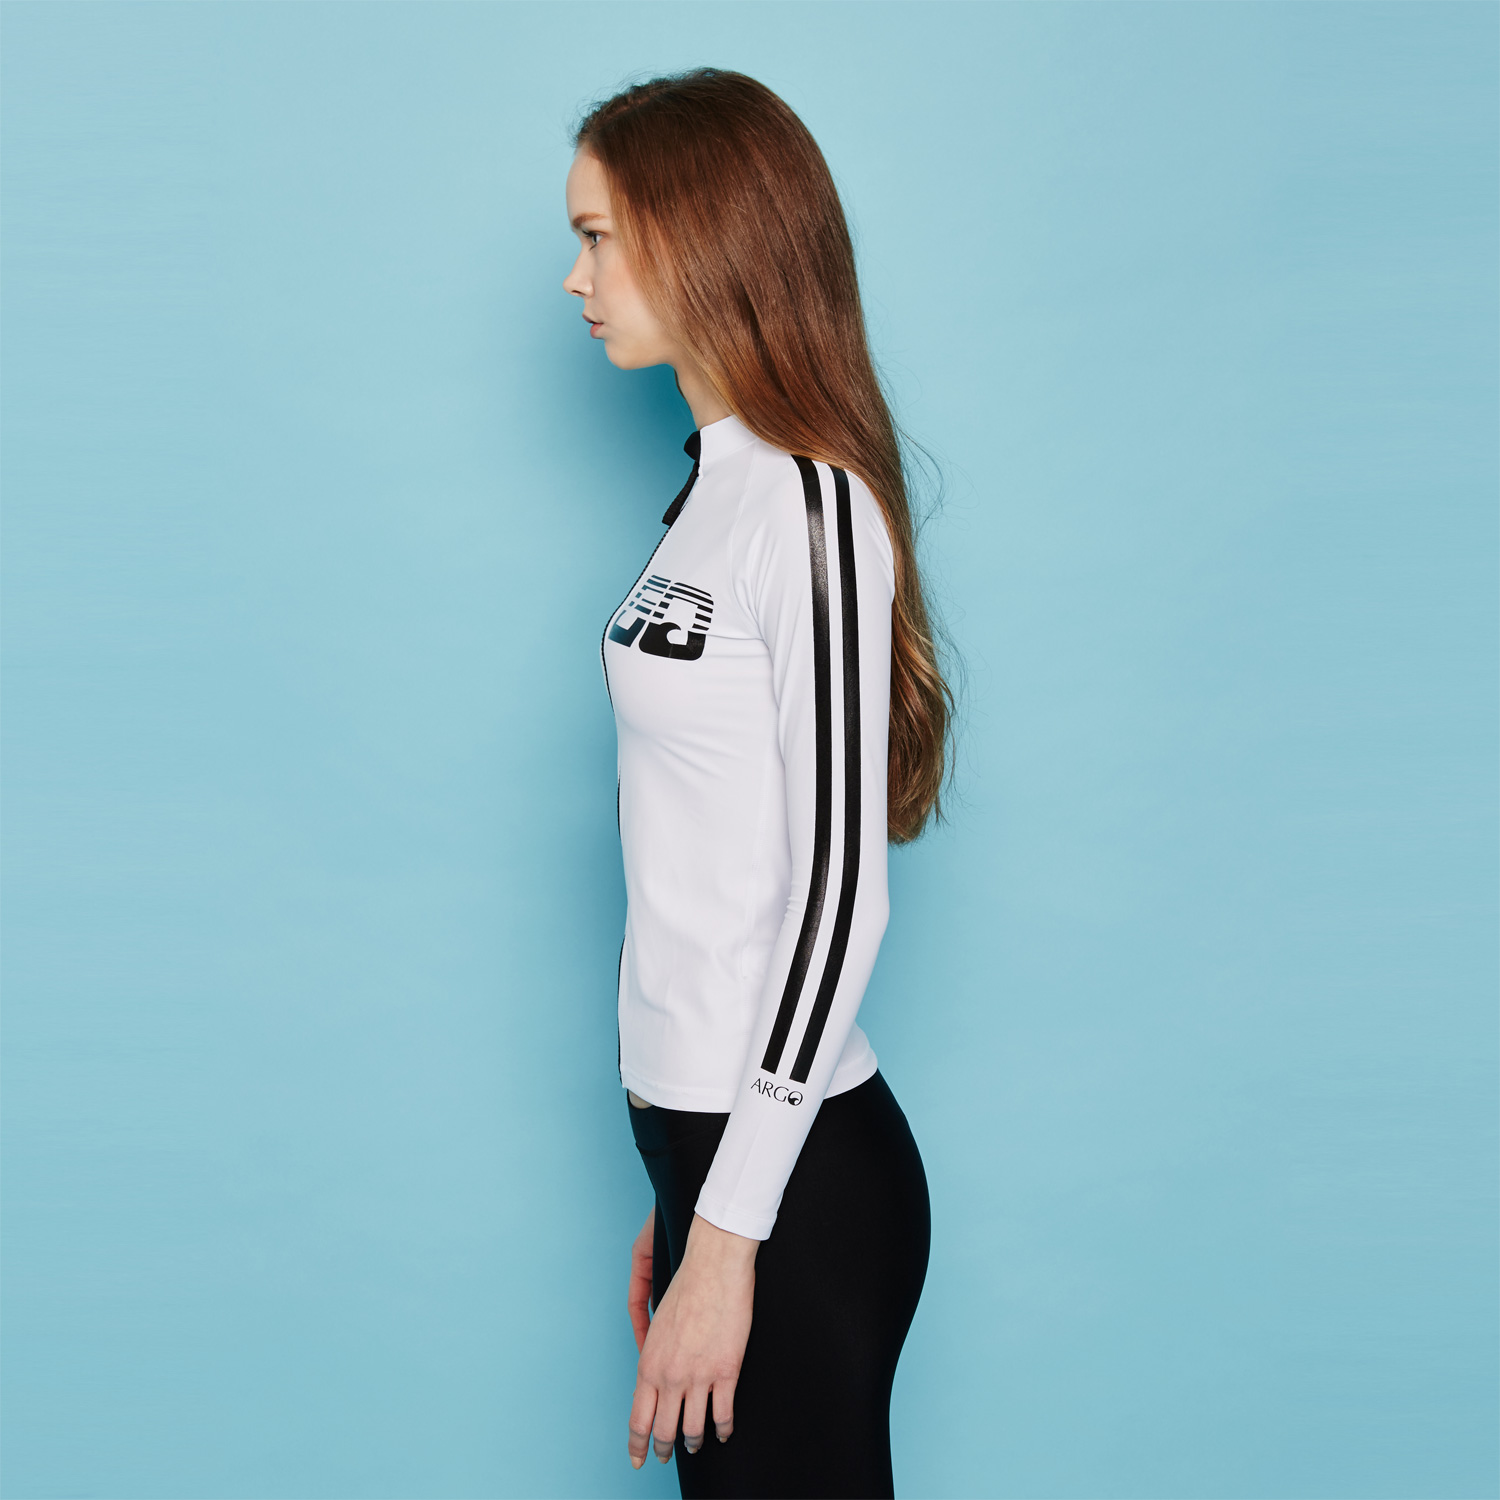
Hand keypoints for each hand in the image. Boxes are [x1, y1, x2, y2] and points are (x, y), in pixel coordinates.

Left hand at [628, 1212, 755, 1467]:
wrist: (713, 1266)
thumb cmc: (686, 1288)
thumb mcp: (658, 1327)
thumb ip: (653, 1359)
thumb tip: (653, 1383)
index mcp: (649, 1365)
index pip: (638, 1419)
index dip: (638, 1445)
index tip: (638, 1459)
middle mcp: (670, 1377)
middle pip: (664, 1431)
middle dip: (664, 1449)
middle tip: (666, 1456)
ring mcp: (699, 1376)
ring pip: (694, 1430)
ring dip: (693, 1443)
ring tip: (694, 1445)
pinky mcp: (726, 1372)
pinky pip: (723, 1414)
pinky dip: (723, 1429)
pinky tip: (723, 1432)